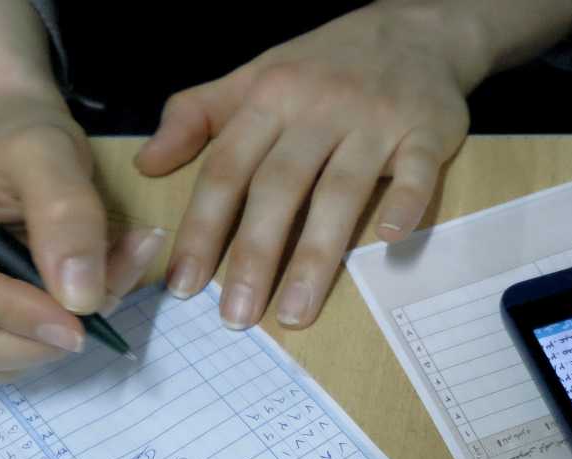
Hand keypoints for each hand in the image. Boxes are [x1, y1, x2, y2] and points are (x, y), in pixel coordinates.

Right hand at [0, 96, 166, 371]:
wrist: (16, 135)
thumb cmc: (21, 134)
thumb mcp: (50, 152)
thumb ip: (67, 215)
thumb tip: (79, 299)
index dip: (8, 313)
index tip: (78, 317)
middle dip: (38, 334)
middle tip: (110, 298)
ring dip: (53, 340)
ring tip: (109, 284)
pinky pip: (4, 353)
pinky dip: (51, 339)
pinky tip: (87, 297)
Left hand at [135, 3, 484, 329]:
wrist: (413, 29)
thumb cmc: (325, 65)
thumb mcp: (254, 76)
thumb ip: (197, 117)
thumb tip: (146, 164)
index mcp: (270, 98)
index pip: (227, 169)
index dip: (202, 229)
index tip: (184, 286)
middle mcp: (318, 108)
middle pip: (279, 188)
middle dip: (254, 255)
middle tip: (236, 317)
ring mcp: (374, 120)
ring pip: (340, 192)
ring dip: (316, 255)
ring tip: (295, 312)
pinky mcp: (425, 131)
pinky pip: (416, 171)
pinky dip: (405, 203)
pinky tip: (391, 241)